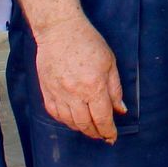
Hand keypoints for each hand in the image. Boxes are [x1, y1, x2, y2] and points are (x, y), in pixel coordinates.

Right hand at [33, 16, 126, 142]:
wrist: (59, 29)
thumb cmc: (87, 41)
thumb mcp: (109, 61)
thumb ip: (115, 88)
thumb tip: (120, 110)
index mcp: (94, 86)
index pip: (102, 118)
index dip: (108, 131)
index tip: (112, 137)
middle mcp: (75, 94)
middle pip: (86, 124)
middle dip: (96, 133)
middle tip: (102, 135)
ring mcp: (58, 93)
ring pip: (70, 122)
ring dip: (81, 129)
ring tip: (89, 128)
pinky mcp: (46, 91)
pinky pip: (55, 114)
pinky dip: (65, 121)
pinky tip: (72, 119)